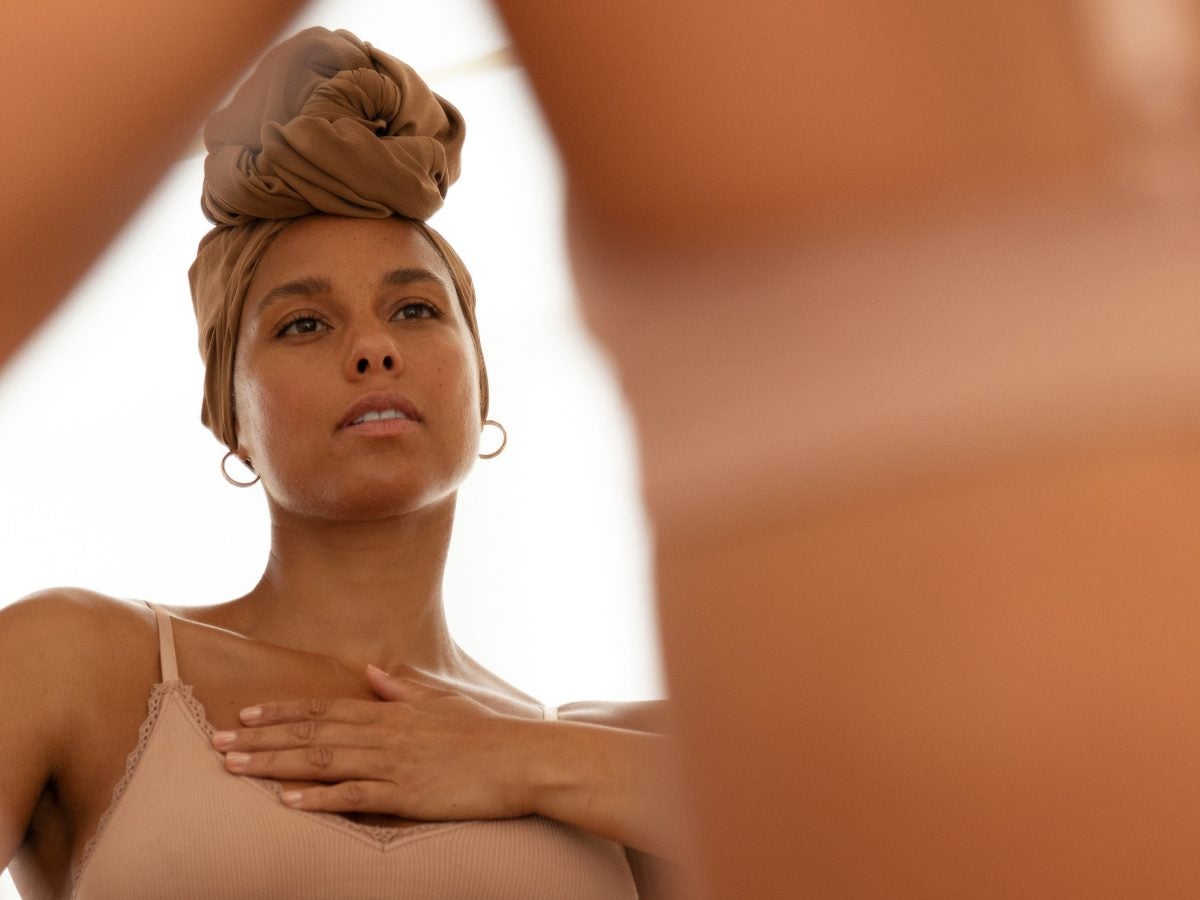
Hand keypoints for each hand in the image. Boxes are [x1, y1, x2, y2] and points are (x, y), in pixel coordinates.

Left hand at [211, 664, 539, 820]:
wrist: (522, 760)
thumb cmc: (485, 735)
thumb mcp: (442, 704)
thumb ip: (402, 690)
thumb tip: (371, 672)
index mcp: (391, 712)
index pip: (324, 708)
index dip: (281, 712)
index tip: (245, 716)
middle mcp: (385, 733)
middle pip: (311, 732)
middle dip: (260, 739)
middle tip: (216, 744)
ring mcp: (393, 763)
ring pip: (322, 760)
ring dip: (274, 763)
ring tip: (234, 768)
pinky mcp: (406, 793)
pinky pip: (354, 795)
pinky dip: (319, 797)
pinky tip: (287, 800)